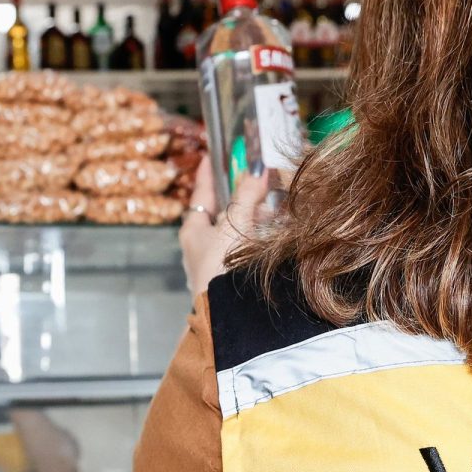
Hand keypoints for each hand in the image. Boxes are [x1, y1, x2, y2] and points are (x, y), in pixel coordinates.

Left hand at [180, 157, 269, 293]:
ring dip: (257, 218)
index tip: (211, 155)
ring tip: (278, 206)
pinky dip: (261, 237)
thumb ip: (247, 196)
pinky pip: (247, 248)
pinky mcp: (232, 277)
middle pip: (223, 211)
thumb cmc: (219, 270)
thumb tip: (257, 168)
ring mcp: (216, 263)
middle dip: (244, 196)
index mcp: (193, 230)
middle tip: (262, 179)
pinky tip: (278, 234)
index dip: (208, 172)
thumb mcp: (233, 225)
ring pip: (237, 230)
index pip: (201, 192)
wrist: (225, 317)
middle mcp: (201, 245)